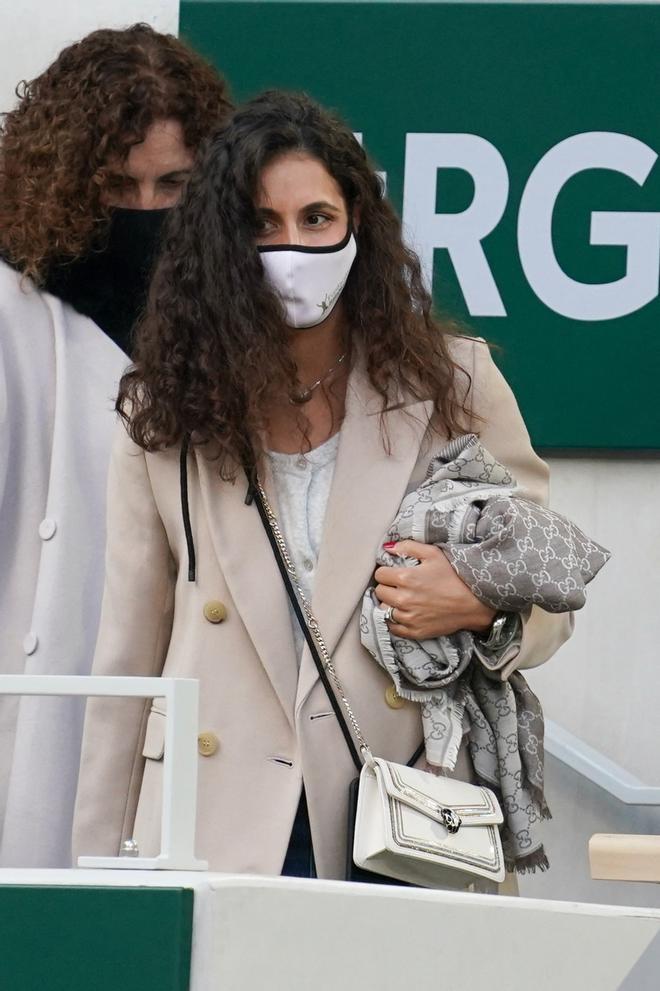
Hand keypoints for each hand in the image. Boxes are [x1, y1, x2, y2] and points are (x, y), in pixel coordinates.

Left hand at [373, 539, 495, 640]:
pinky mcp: (414, 631)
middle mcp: (403, 599)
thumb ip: (409, 547)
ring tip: (400, 600)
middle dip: (387, 587)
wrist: (475, 603)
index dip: (386, 572)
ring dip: (389, 604)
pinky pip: (392, 627)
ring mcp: (408, 617)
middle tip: (398, 586)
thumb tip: (388, 547)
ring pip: (383, 610)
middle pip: (379, 592)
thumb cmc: (455, 576)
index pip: (379, 575)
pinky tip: (404, 613)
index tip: (394, 573)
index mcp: (406, 578)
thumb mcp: (434, 554)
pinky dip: (394, 621)